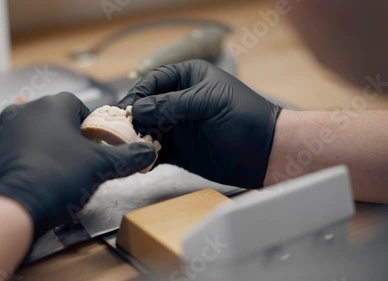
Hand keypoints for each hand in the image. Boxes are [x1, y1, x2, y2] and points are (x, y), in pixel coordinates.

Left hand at [0, 93, 155, 238]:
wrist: (12, 207)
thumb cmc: (59, 178)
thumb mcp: (101, 167)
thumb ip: (127, 157)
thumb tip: (148, 151)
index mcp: (54, 105)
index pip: (78, 106)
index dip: (89, 127)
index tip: (94, 147)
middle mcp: (26, 109)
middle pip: (54, 117)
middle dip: (67, 135)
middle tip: (77, 161)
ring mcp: (4, 127)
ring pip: (33, 131)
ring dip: (45, 144)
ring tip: (55, 171)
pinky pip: (15, 145)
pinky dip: (25, 155)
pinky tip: (33, 175)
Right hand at [117, 60, 280, 187]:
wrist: (266, 153)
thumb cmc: (244, 116)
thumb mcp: (208, 102)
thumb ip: (172, 104)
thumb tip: (139, 110)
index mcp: (187, 79)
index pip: (153, 81)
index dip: (138, 93)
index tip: (127, 108)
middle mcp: (178, 102)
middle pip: (146, 106)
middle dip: (134, 118)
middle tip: (123, 130)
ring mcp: (178, 127)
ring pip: (147, 130)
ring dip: (137, 138)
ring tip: (130, 147)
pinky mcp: (179, 151)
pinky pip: (155, 151)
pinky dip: (147, 156)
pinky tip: (142, 160)